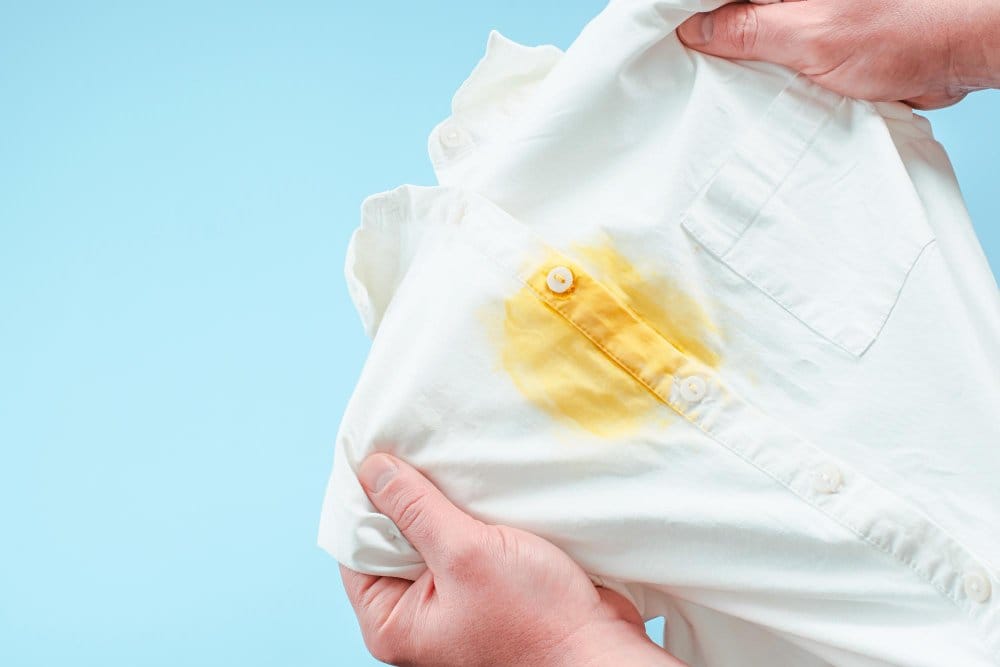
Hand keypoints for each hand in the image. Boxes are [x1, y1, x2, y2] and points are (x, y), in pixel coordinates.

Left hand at [339, 453, 685, 666]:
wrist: (598, 651)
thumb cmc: (534, 620)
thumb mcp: (465, 554)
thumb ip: (415, 509)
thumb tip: (372, 470)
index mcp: (393, 621)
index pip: (355, 546)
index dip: (363, 497)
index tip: (376, 449)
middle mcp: (415, 615)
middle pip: (391, 538)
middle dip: (407, 495)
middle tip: (416, 445)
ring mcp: (450, 602)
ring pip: (430, 535)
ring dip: (443, 500)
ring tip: (449, 460)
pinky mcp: (484, 588)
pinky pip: (463, 540)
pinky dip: (469, 513)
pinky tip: (478, 485)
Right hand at [676, 0, 999, 108]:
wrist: (956, 54)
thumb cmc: (903, 32)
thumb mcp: (811, 34)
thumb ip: (750, 31)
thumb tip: (695, 30)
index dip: (682, 16)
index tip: (654, 41)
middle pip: (727, 15)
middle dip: (700, 42)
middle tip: (671, 75)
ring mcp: (801, 18)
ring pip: (746, 41)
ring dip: (728, 67)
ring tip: (699, 92)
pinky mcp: (813, 47)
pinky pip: (769, 64)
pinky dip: (755, 83)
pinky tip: (738, 100)